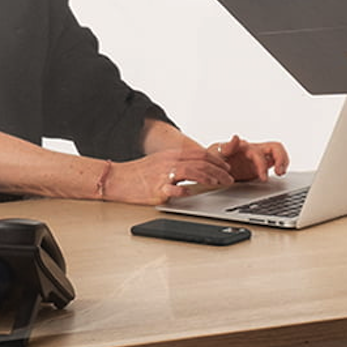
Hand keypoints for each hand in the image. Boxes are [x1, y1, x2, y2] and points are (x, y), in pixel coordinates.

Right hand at [103, 147, 234, 205]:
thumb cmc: (138, 173)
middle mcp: (169, 162)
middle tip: (229, 178)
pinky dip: (185, 190)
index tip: (226, 167)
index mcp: (171, 155)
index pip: (199, 154)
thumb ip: (177, 164)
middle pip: (200, 162)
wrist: (117, 179)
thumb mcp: (159, 162)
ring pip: (192, 172)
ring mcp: (164, 176)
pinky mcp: (157, 190)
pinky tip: (192, 193)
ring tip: (218, 183)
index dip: (216, 160)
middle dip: (218, 170)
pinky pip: (174, 189)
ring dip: (208, 177)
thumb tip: (197, 169)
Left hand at [207, 135, 290, 182]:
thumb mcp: (215, 154)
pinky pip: (276, 161)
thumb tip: (237, 138)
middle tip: (278, 173)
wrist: (213, 166)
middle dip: (279, 159)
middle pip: (273, 147)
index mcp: (242, 147)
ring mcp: (258, 156)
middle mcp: (253, 149)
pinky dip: (281, 166)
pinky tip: (279, 174)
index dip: (261, 163)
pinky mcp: (261, 164)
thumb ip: (227, 147)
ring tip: (280, 173)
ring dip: (283, 161)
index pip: (256, 151)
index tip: (263, 177)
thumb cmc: (213, 158)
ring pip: (277, 152)